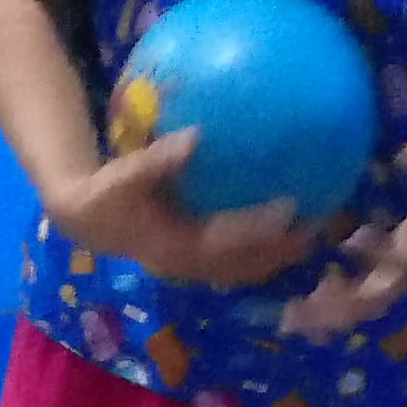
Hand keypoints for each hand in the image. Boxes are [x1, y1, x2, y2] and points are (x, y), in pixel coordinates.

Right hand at [38, 130, 303, 290]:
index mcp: (173, 247)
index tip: (292, 209)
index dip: (260, 231)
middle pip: (243, 265)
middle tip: (318, 229)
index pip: (226, 243)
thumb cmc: (106, 193)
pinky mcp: (194, 260)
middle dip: (280, 252)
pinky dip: (260, 251)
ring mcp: (192, 266)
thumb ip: (159, 160)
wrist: (87, 219)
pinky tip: (281, 229)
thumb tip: (196, 137)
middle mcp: (188, 264)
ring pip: (242, 269)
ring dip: (276, 257)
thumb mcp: (124, 175)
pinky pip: (234, 260)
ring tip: (311, 237)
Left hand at [282, 128, 406, 341]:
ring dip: (325, 315)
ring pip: (356, 311)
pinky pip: (347, 309)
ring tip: (290, 315)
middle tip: (306, 304)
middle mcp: (400, 278)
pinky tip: (293, 310)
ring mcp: (386, 287)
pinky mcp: (374, 290)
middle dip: (341, 304)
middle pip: (373, 300)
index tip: (350, 239)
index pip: (399, 259)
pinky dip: (322, 313)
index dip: (376, 252)